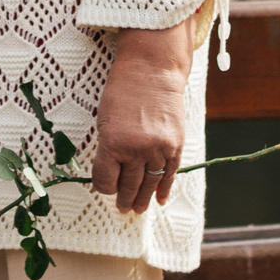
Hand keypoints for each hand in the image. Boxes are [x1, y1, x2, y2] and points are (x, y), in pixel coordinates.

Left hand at [91, 22, 192, 213]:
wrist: (151, 71)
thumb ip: (108, 148)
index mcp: (112, 143)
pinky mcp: (175, 145)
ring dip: (143, 198)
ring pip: (149, 183)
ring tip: (138, 209)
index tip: (105, 188)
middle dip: (124, 198)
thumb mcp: (105, 120)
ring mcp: (158, 148)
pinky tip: (159, 199)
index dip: (104, 187)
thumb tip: (112, 174)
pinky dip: (165, 187)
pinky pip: (170, 173)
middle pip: (128, 185)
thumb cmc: (122, 91)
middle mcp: (136, 149)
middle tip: (123, 208)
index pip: (105, 180)